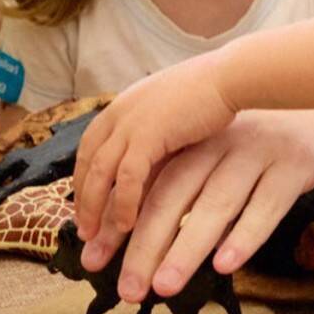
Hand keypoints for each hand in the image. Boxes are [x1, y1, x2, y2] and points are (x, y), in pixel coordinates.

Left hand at [72, 55, 235, 274]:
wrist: (230, 76)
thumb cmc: (212, 93)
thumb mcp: (172, 110)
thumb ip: (157, 134)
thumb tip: (154, 162)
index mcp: (125, 104)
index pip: (90, 147)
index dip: (84, 179)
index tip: (86, 206)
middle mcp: (121, 112)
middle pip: (88, 162)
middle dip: (83, 200)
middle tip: (84, 232)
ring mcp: (132, 122)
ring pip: (100, 173)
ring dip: (95, 208)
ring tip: (97, 237)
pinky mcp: (149, 134)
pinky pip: (127, 177)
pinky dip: (123, 203)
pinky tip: (128, 225)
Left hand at [96, 108, 313, 302]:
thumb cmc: (267, 139)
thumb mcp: (222, 148)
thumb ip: (189, 178)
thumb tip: (136, 233)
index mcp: (198, 140)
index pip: (149, 184)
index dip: (120, 223)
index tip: (93, 262)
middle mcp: (221, 144)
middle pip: (173, 196)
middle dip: (145, 245)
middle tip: (127, 290)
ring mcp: (258, 153)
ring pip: (215, 205)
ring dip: (187, 248)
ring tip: (164, 288)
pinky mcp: (294, 166)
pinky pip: (266, 207)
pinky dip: (244, 237)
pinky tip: (225, 267)